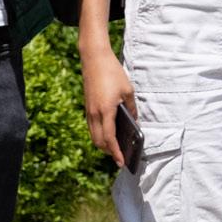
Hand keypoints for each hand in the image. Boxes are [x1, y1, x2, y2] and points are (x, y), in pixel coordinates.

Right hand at [80, 43, 136, 166]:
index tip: (121, 163)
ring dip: (103, 144)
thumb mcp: (128, 90)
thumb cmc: (113, 73)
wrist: (94, 58)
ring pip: (93, 135)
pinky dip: (99, 134)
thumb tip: (133, 122)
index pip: (109, 139)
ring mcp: (89, 110)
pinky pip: (92, 127)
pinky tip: (108, 133)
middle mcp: (94, 114)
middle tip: (120, 157)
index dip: (116, 153)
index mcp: (106, 111)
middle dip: (109, 152)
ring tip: (115, 147)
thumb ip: (131, 109)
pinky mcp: (87, 106)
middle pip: (99, 142)